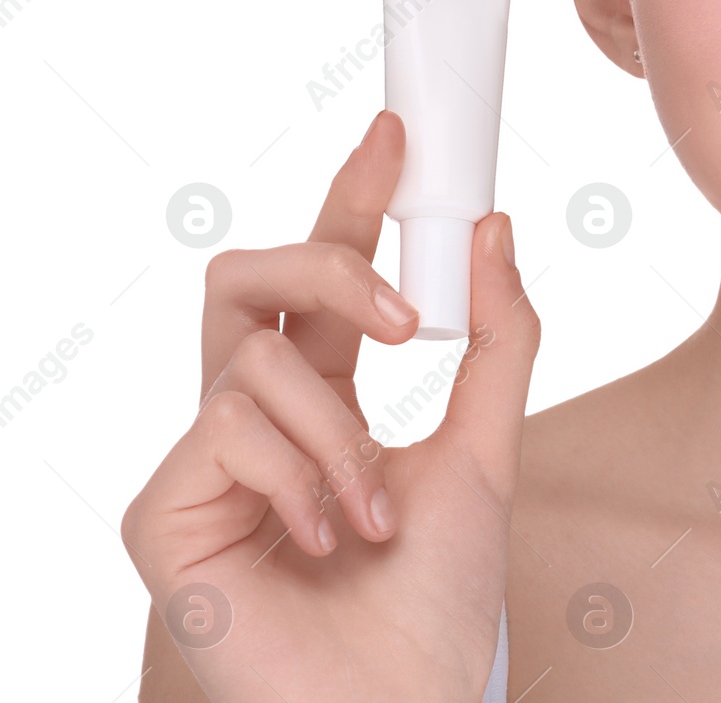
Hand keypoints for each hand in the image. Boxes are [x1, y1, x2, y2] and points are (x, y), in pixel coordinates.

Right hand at [121, 111, 538, 701]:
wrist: (400, 701)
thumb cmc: (436, 591)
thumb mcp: (487, 446)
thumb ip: (496, 338)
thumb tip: (495, 228)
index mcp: (326, 393)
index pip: (325, 274)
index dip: (350, 199)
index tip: (395, 135)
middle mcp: (256, 414)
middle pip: (252, 278)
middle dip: (327, 267)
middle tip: (398, 315)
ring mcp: (205, 461)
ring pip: (254, 361)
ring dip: (340, 434)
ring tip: (374, 512)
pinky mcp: (163, 510)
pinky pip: (227, 430)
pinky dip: (302, 479)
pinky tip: (327, 541)